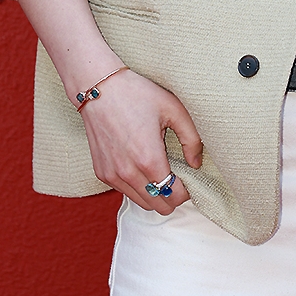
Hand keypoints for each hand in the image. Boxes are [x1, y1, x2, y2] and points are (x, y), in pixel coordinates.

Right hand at [79, 68, 202, 215]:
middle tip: (178, 174)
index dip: (187, 190)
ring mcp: (112, 175)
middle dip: (173, 195)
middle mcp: (129, 173)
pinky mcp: (102, 173)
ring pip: (143, 203)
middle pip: (160, 207)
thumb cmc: (138, 94)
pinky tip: (142, 165)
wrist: (99, 88)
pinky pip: (126, 192)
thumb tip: (197, 163)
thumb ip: (191, 138)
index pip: (174, 196)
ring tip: (160, 169)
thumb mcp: (173, 109)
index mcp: (149, 159)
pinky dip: (138, 186)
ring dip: (155, 193)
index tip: (190, 176)